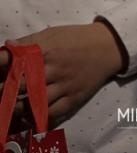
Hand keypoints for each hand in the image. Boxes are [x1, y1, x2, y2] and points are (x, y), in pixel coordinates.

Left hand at [2, 21, 126, 124]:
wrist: (110, 46)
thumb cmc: (78, 38)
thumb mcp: (53, 33)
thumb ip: (29, 41)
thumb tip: (7, 45)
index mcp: (46, 51)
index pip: (14, 62)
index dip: (0, 68)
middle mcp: (54, 69)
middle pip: (21, 86)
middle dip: (5, 92)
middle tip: (0, 95)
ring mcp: (65, 85)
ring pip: (35, 103)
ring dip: (18, 108)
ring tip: (10, 109)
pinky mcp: (74, 98)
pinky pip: (54, 113)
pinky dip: (39, 118)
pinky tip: (30, 118)